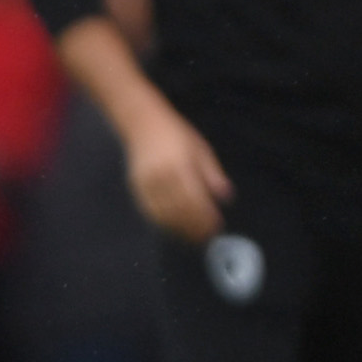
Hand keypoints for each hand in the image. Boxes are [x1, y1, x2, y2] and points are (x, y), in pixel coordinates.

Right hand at [125, 104, 231, 243]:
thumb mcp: (201, 150)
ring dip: (179, 229)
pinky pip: (150, 211)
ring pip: (163, 213)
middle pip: (178, 209)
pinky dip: (163, 223)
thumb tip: (226, 197)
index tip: (217, 226)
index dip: (205, 216)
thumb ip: (212, 174)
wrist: (142, 123)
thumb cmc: (177, 135)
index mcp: (179, 166)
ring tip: (194, 238)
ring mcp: (145, 184)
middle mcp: (160, 177)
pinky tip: (175, 229)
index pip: (194, 198)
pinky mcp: (136, 188)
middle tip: (208, 237)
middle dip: (194, 226)